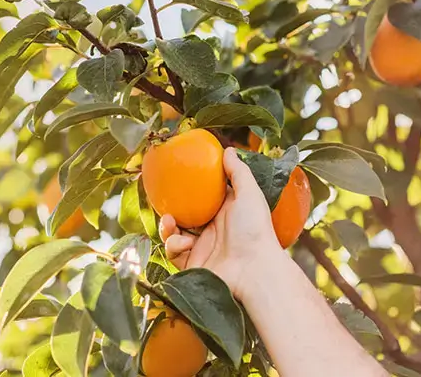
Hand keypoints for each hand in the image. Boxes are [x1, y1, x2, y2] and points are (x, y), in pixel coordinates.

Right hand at [159, 147, 283, 298]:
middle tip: (165, 201)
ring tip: (171, 222)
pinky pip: (173, 253)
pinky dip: (174, 245)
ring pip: (174, 234)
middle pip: (184, 216)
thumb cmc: (255, 229)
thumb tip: (227, 149)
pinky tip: (184, 244)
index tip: (176, 178)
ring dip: (167, 227)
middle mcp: (212, 230)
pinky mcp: (191, 265)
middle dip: (172, 208)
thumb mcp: (249, 194)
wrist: (253, 270)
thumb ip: (238, 171)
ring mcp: (201, 248)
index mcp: (224, 213)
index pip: (202, 198)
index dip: (189, 189)